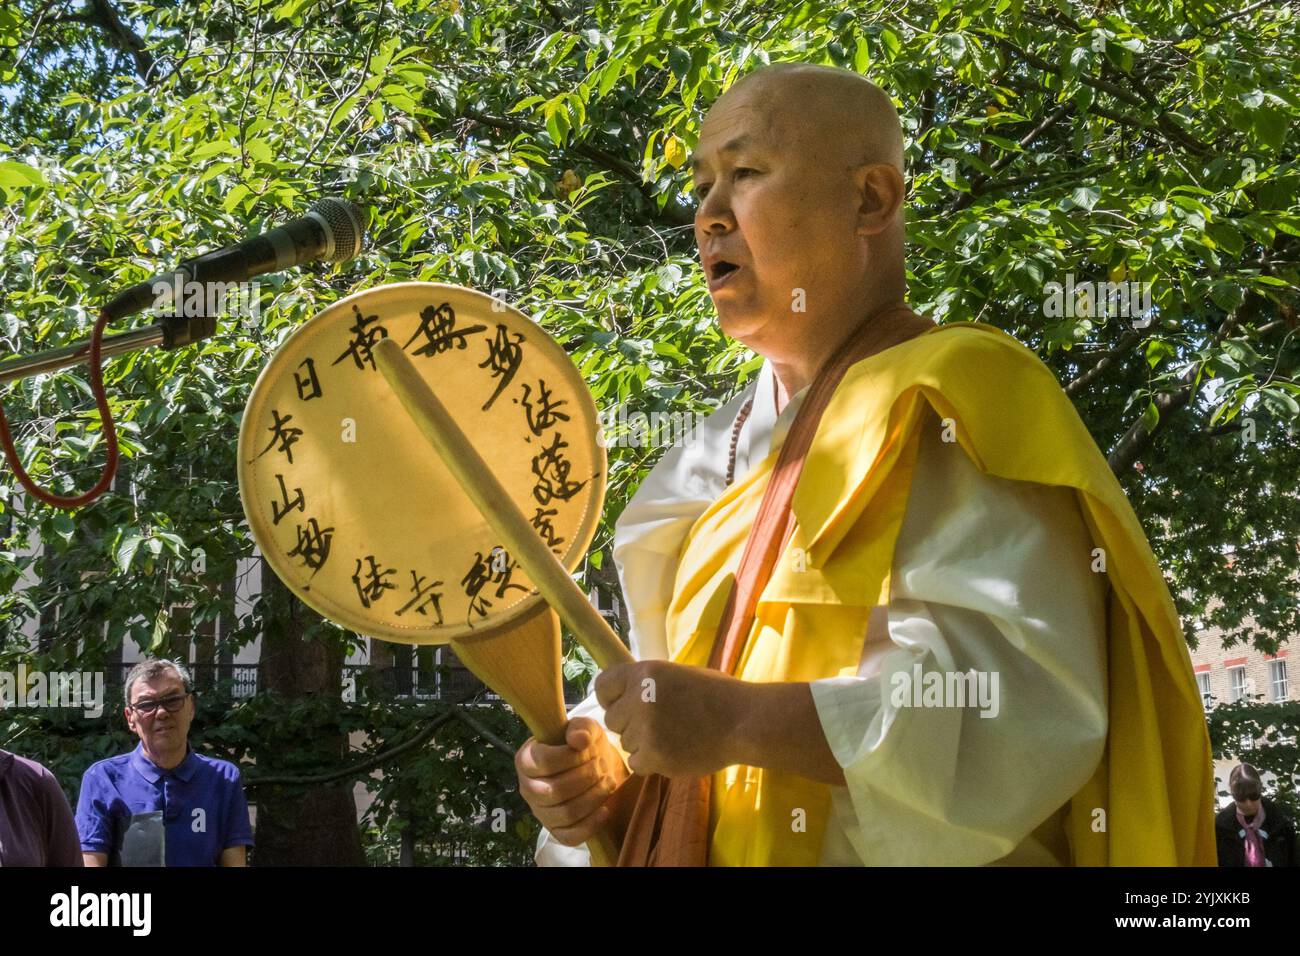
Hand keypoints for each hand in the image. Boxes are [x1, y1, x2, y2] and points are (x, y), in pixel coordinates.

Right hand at [515, 717, 630, 847]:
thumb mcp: (585, 729)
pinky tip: (605, 810)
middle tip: (603, 766)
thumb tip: (579, 739)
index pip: (544, 762)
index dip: (571, 756)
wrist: (596, 767)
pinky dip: (591, 824)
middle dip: (586, 778)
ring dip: (593, 798)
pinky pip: (571, 837)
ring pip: (565, 814)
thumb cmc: (584, 746)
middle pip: (555, 791)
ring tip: (608, 783)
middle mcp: (528, 789)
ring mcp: (540, 812)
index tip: (589, 749)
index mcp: (527, 760)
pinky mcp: (556, 831)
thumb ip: (581, 728)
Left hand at [595, 660, 746, 777]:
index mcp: (644, 672)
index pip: (603, 686)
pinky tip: (674, 752)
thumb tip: (621, 692)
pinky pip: (637, 764)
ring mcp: (646, 728)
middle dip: (629, 724)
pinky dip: (652, 762)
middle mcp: (639, 698)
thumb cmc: (716, 695)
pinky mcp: (655, 755)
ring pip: (626, 744)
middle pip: (612, 720)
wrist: (743, 720)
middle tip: (657, 724)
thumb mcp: (676, 674)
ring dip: (643, 744)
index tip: (624, 704)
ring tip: (674, 736)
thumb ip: (647, 683)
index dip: (612, 698)